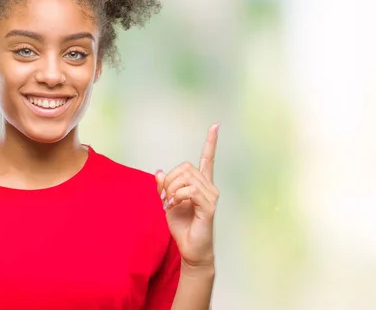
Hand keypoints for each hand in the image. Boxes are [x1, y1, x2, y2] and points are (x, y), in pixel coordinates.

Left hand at [156, 123, 219, 268]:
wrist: (191, 250)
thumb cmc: (182, 228)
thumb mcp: (167, 203)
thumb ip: (164, 187)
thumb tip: (159, 172)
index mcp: (201, 184)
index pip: (208, 159)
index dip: (211, 142)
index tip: (215, 126)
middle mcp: (209, 187)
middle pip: (186, 167)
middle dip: (169, 179)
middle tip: (164, 197)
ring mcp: (211, 196)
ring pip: (186, 178)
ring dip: (171, 189)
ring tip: (169, 203)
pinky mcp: (209, 206)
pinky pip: (190, 191)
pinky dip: (177, 196)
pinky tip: (174, 205)